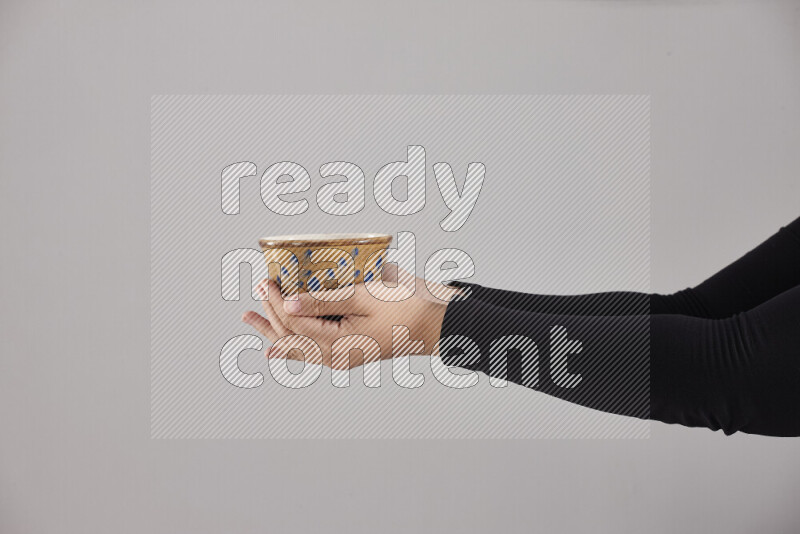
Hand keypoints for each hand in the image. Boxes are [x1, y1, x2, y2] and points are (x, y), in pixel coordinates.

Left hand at [241, 265, 460, 368]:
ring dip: (275, 331)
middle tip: (259, 287)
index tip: (267, 280)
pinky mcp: (350, 351)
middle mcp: (337, 356)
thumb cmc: (407, 305)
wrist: (437, 323)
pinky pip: (312, 350)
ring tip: (252, 319)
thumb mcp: (364, 296)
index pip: (295, 323)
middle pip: (292, 336)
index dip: (277, 301)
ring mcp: (343, 356)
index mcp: (338, 344)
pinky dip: (293, 344)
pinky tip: (280, 346)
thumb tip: (289, 304)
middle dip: (271, 313)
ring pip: (298, 346)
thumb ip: (324, 300)